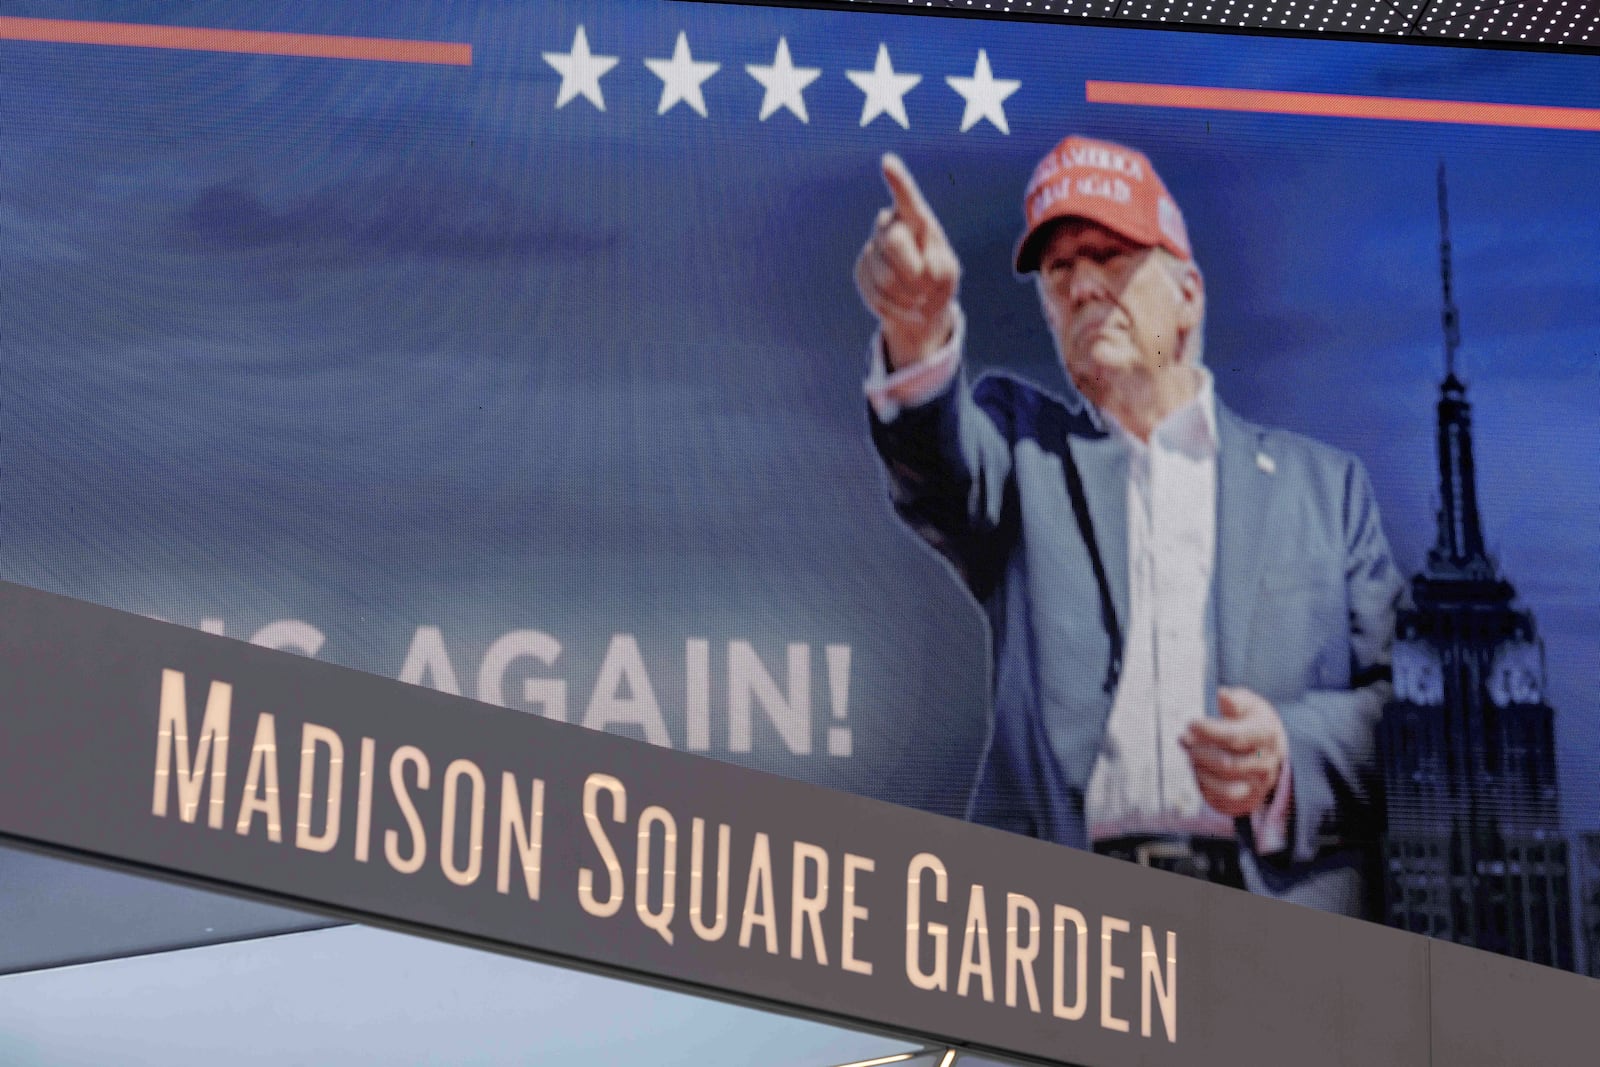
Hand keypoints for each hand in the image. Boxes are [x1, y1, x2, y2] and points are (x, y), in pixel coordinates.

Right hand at [853, 153, 960, 369]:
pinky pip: (877, 295)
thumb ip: (936, 268)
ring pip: (886, 275)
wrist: (918, 303)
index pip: (906, 197)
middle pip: (895, 241)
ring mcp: (872, 248)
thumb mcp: (946, 273)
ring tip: (920, 298)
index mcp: (915, 218)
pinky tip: (907, 306)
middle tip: (928, 287)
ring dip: (910, 295)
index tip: (888, 162)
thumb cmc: (938, 279)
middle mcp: (889, 226)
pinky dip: (898, 308)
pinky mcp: (861, 271)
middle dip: (914, 270)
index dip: (898, 180)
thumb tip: (915, 272)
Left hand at [1180, 687, 1286, 817]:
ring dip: (1200, 771)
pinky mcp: (1247, 800)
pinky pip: (1222, 801)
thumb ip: (1235, 700)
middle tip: (1184, 739)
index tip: (1190, 723)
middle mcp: (1265, 763)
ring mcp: (1258, 784)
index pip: (1234, 737)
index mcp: (1266, 735)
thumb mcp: (1249, 704)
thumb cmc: (1252, 722)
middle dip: (1199, 751)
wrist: (1271, 749)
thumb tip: (1223, 694)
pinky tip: (1198, 769)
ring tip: (1190, 754)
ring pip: (1225, 788)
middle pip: (1227, 764)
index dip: (1208, 731)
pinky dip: (1204, 786)